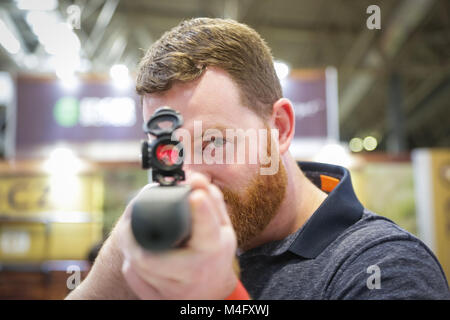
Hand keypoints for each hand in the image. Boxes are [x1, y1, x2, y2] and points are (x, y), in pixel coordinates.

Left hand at [119, 173, 237, 298]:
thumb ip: (211, 201)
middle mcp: (195, 271)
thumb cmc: (216, 254)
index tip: (195, 195)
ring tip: (127, 235)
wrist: (212, 292)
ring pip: (139, 268)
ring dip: (128, 248)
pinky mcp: (161, 301)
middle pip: (152, 256)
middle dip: (131, 237)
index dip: (201, 210)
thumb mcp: (221, 228)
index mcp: (212, 248)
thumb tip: (195, 177)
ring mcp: (176, 290)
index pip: (206, 228)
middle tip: (124, 224)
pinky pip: (135, 281)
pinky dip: (131, 266)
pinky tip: (135, 258)